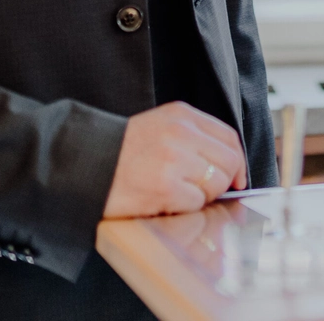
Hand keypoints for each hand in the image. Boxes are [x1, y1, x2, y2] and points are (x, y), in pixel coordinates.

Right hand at [102, 102, 248, 218]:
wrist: (85, 165)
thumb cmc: (122, 152)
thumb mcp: (160, 128)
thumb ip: (193, 138)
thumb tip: (230, 167)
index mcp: (181, 115)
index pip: (229, 137)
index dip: (238, 162)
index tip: (236, 178)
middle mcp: (181, 133)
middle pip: (229, 162)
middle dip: (222, 182)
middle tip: (202, 192)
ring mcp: (173, 159)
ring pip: (215, 184)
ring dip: (201, 197)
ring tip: (177, 194)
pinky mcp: (165, 186)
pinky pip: (195, 203)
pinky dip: (184, 208)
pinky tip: (164, 201)